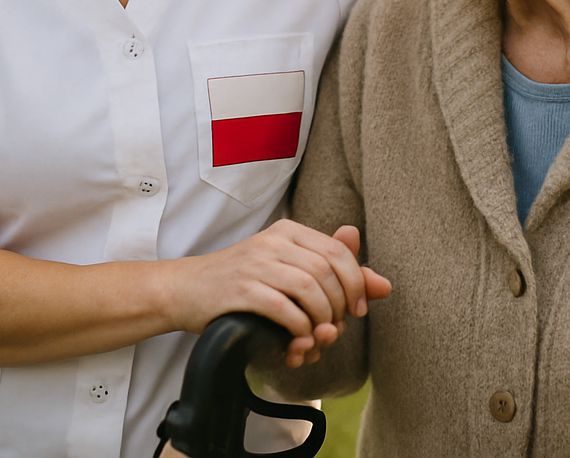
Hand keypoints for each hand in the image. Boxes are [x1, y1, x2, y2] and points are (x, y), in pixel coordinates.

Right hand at [163, 220, 389, 366]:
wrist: (185, 289)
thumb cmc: (242, 282)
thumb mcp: (287, 269)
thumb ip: (334, 274)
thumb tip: (385, 285)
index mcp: (288, 231)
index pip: (338, 251)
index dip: (356, 282)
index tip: (357, 310)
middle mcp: (273, 241)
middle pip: (327, 271)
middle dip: (340, 305)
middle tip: (337, 327)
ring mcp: (255, 264)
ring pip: (309, 288)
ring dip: (321, 318)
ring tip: (316, 334)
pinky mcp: (240, 290)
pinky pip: (283, 308)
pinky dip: (298, 327)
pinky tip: (296, 338)